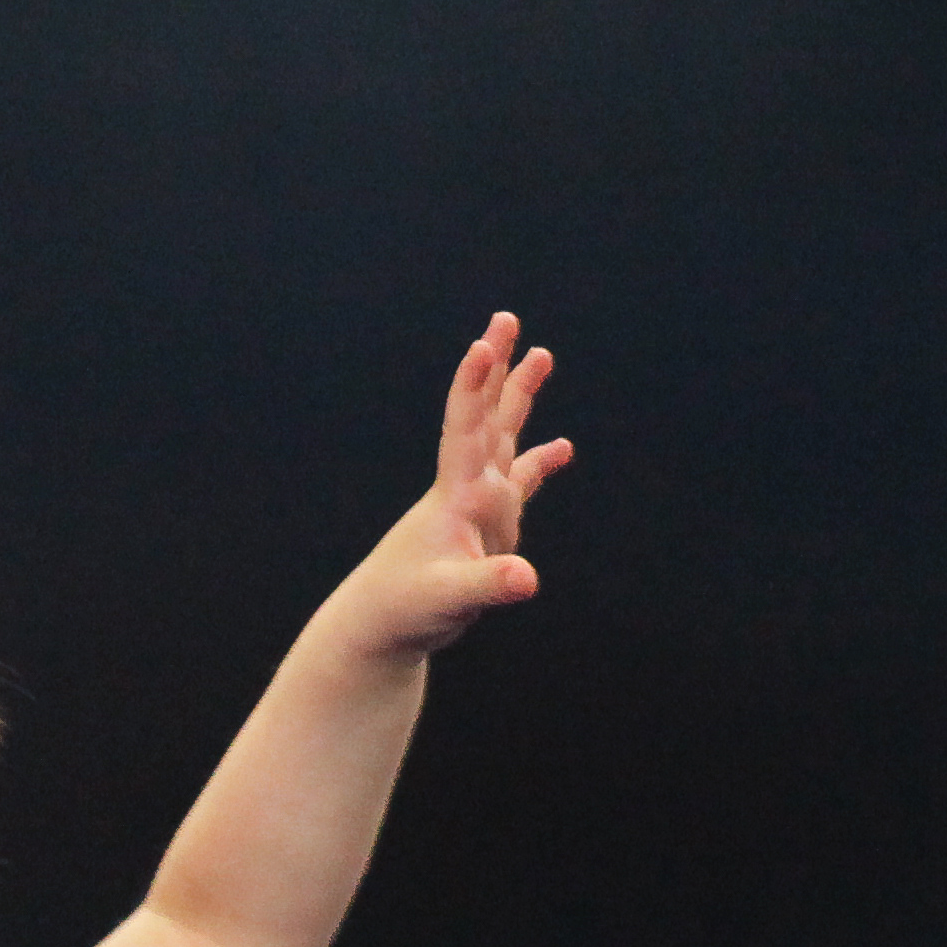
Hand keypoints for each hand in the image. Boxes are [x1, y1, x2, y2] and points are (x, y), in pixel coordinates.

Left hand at [330, 313, 569, 662]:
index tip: (481, 345)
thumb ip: (488, 585)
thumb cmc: (406, 611)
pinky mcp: (488, 526)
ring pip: (504, 437)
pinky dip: (541, 462)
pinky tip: (564, 446)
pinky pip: (521, 482)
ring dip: (519, 397)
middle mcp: (468, 489)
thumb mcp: (450, 598)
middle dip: (497, 369)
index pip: (465, 430)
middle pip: (486, 416)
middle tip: (505, 319)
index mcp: (456, 495)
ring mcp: (479, 504)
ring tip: (540, 354)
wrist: (382, 627)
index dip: (472, 388)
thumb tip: (525, 579)